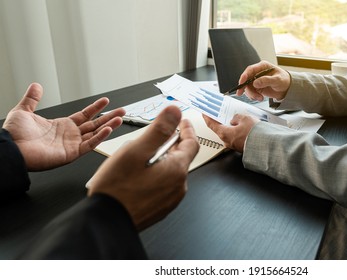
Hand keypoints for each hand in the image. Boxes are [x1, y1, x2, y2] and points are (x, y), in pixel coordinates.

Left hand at [2, 83, 124, 170]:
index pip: (84, 116)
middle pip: (94, 125)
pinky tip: (108, 129)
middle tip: (122, 111)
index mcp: (61, 126)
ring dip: (109, 126)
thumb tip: (36, 86)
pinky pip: (89, 145)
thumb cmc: (15, 135)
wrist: (11, 149)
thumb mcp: (23, 111)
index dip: (95, 108)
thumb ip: (32, 98)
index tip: (106, 101)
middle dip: (109, 117)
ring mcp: (72, 145)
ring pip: (96, 134)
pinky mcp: (72, 153)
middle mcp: (69, 136)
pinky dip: (99, 138)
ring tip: (120, 118)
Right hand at [88, 105, 199, 230]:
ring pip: (171, 172)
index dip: (186, 129)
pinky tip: (138, 176)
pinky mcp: (160, 209)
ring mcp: (170, 200)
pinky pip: (163, 186)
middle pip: (180, 158)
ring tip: (140, 158)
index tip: (182, 121)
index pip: (191, 143)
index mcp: (177, 170)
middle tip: (155, 137)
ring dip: (162, 161)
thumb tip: (174, 111)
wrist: (106, 222)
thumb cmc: (117, 188)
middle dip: (170, 144)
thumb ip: (159, 129)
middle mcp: (178, 186)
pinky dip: (156, 176)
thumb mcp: (136, 150)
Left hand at [203, 113, 259, 152]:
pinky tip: (243, 126)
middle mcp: (227, 141)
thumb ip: (236, 117)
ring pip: (229, 133)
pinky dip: (237, 131)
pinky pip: (236, 137)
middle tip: (221, 113)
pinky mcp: (240, 147)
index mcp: (224, 134)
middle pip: (220, 129)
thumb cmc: (255, 134)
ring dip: (231, 126)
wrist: (265, 146)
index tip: (204, 113)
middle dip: (221, 121)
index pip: (211, 124)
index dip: (206, 117)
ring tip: (237, 118)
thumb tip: (235, 119)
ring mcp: (233, 145)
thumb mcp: (244, 118)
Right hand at [236, 60, 290, 101]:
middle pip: (246, 79)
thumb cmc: (284, 80)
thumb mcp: (277, 80)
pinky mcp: (256, 87)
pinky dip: (253, 96)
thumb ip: (266, 80)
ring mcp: (256, 80)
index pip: (250, 69)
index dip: (244, 76)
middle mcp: (258, 72)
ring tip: (259, 98)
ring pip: (247, 87)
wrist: (286, 88)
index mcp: (263, 66)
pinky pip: (250, 92)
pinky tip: (259, 98)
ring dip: (251, 94)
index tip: (241, 83)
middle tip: (242, 94)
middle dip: (245, 88)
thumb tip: (255, 83)